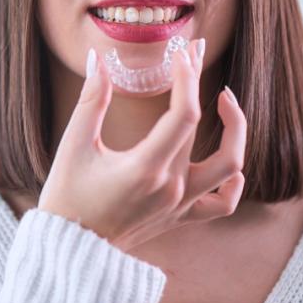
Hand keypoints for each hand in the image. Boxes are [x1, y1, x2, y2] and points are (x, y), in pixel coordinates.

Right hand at [36, 38, 246, 253]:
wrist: (70, 250)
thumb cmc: (67, 198)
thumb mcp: (73, 144)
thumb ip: (91, 99)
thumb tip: (97, 59)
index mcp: (145, 168)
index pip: (184, 115)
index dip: (187, 78)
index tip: (181, 53)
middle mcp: (171, 187)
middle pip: (202, 127)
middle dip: (197, 82)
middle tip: (194, 52)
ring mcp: (180, 204)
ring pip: (230, 166)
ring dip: (235, 130)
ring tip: (225, 99)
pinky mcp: (180, 216)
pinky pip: (222, 202)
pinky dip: (233, 180)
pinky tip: (229, 160)